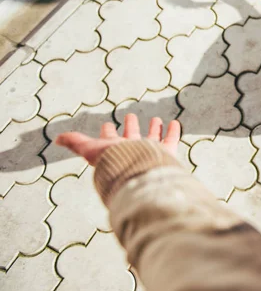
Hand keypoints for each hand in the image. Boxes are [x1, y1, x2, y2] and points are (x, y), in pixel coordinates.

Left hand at [55, 114, 180, 165]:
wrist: (136, 173)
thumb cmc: (112, 163)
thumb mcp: (89, 149)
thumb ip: (75, 142)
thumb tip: (56, 139)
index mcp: (114, 150)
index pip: (109, 139)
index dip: (108, 132)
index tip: (107, 124)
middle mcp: (131, 151)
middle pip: (130, 137)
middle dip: (131, 127)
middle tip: (131, 116)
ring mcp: (148, 152)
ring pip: (151, 138)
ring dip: (153, 129)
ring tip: (156, 120)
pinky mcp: (163, 154)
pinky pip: (170, 141)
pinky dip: (172, 132)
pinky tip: (174, 123)